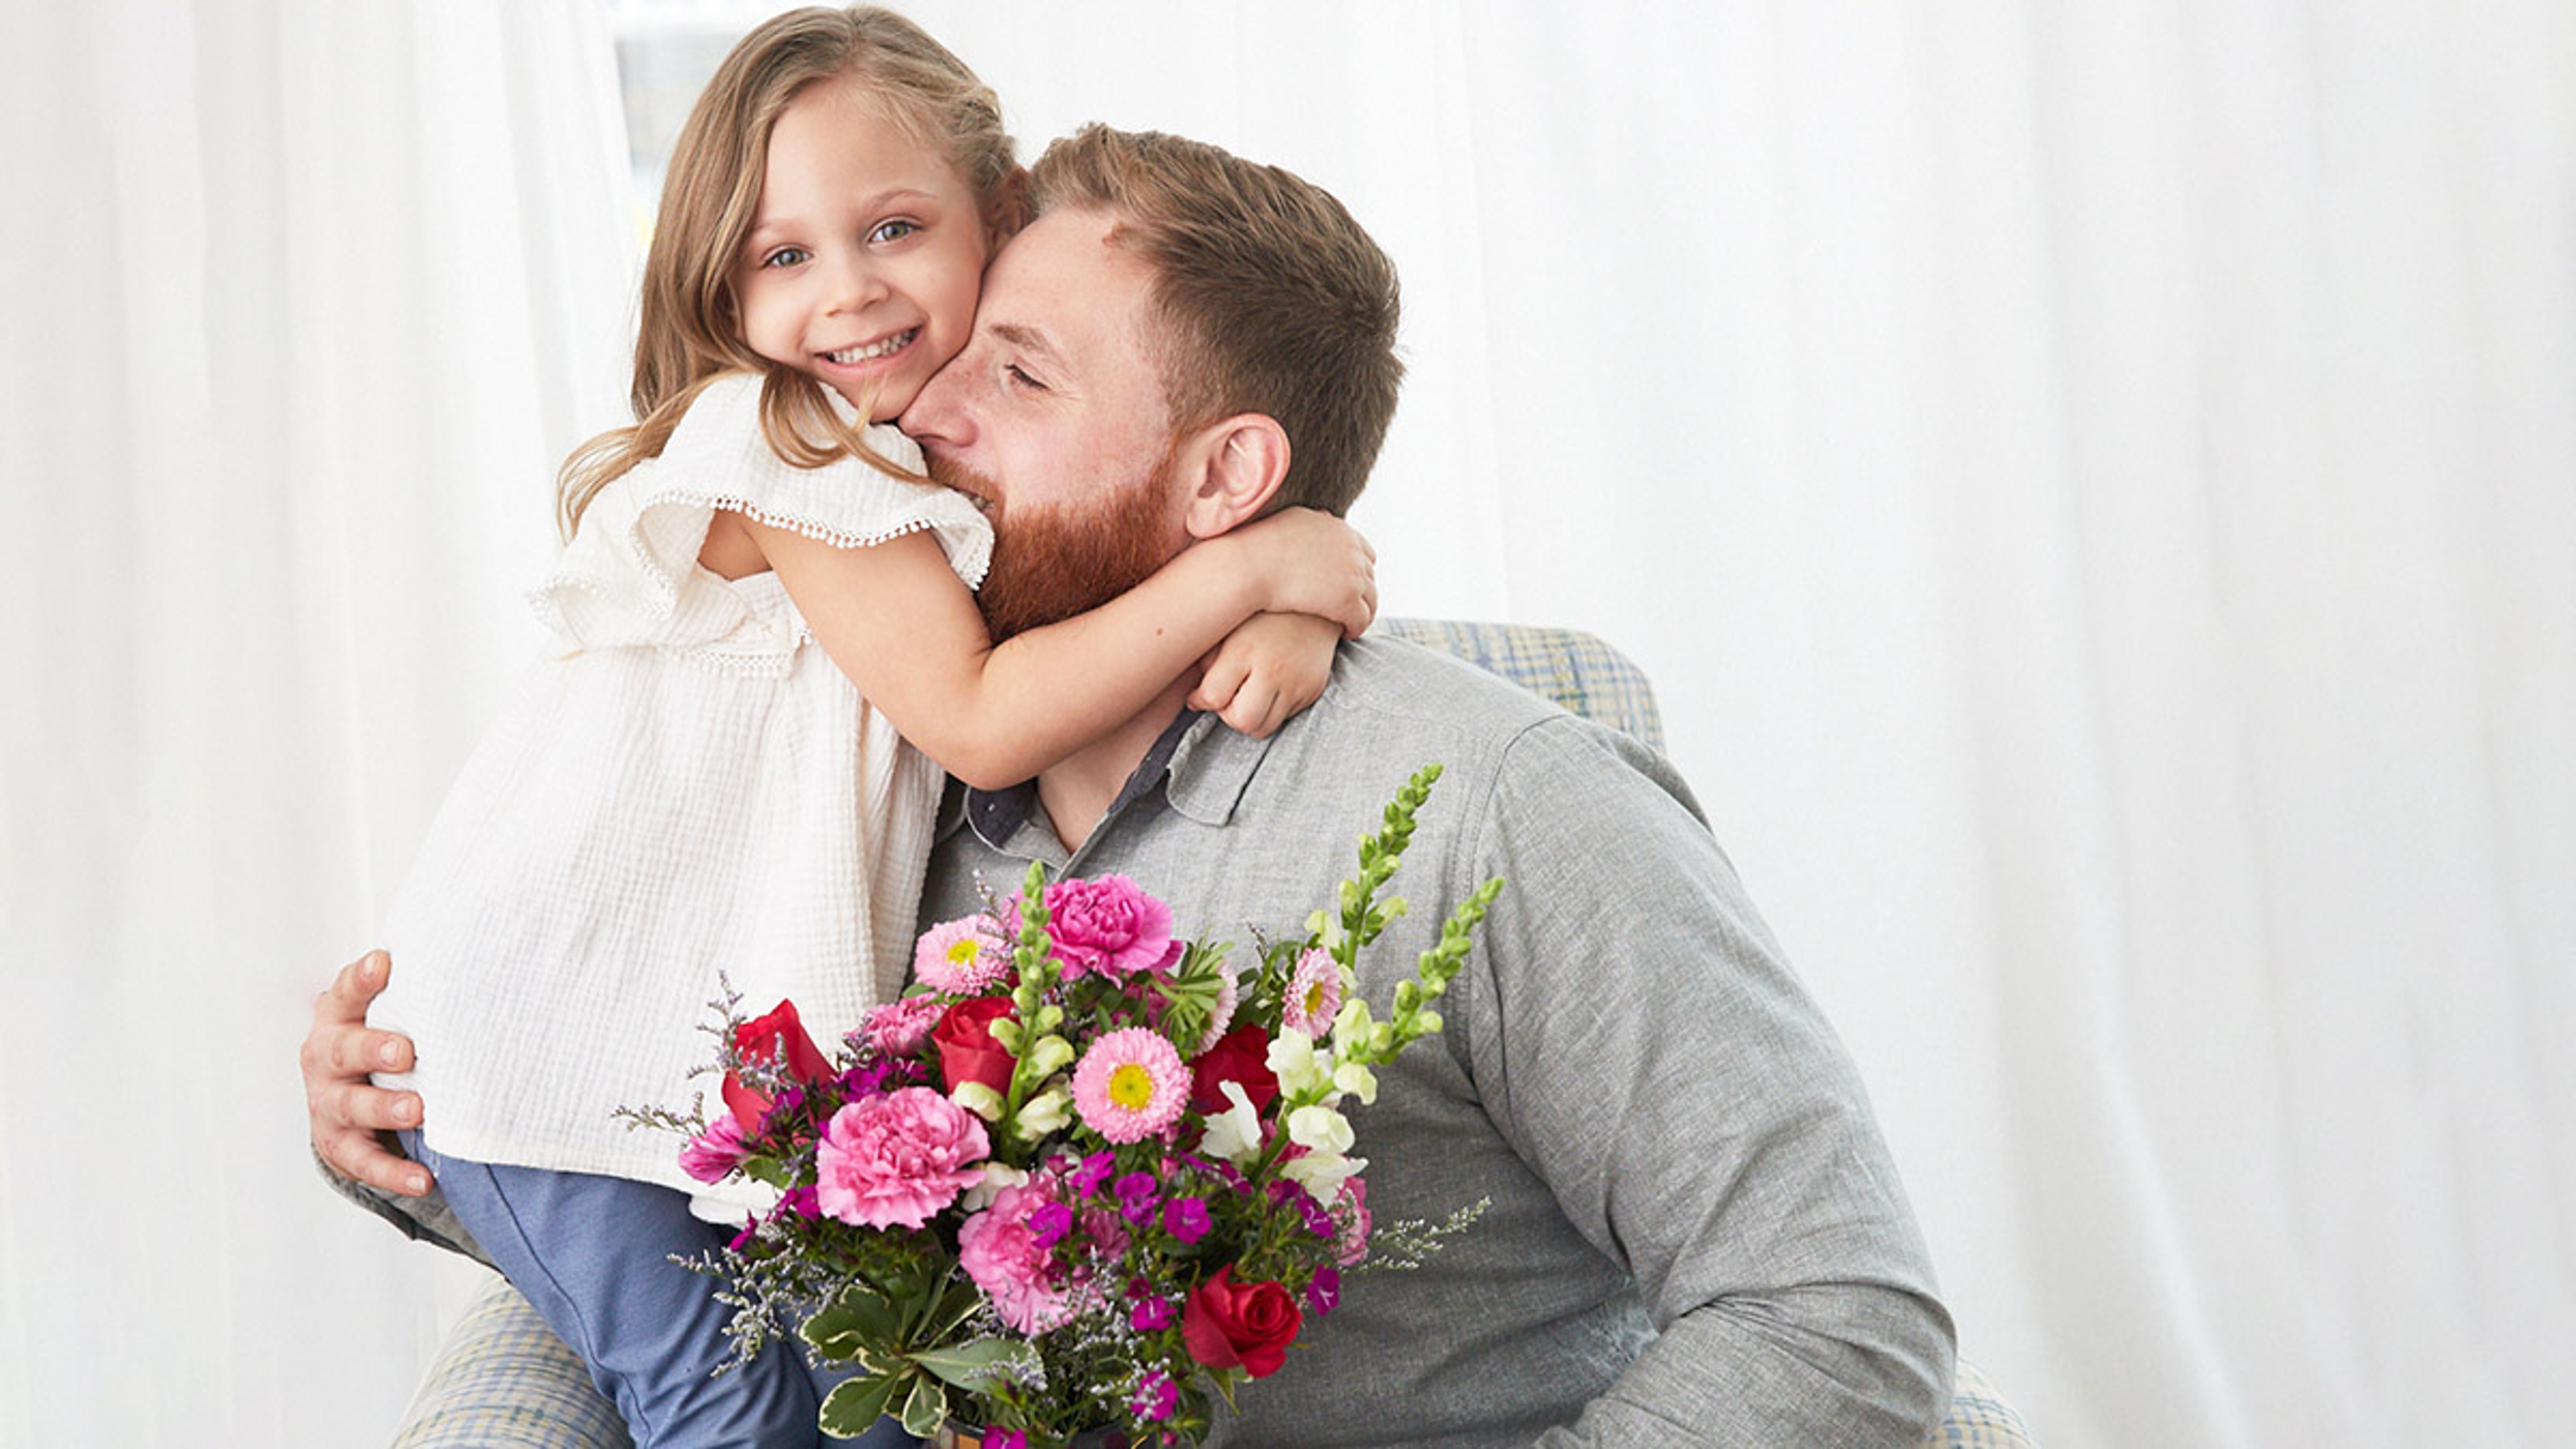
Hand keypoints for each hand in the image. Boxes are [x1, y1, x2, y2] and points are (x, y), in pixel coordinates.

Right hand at [302, 950, 434, 1196]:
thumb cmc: (382, 1041)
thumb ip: (418, 991)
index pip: (346, 992)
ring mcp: (328, 1103)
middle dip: (373, 1050)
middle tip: (406, 1051)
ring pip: (350, 1107)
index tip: (385, 962)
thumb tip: (480, 951)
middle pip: (342, 1050)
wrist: (349, 1096)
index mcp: (339, 1017)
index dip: (363, 979)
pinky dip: (395, 1172)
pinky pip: (366, 1162)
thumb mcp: (391, 1012)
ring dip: (383, 1108)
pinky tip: (423, 1178)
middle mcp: (326, 1057)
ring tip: (417, 1110)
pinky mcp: (340, 1145)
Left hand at [1188, 612, 1341, 735]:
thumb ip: (1207, 660)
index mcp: (1244, 650)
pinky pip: (1285, 717)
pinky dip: (1272, 708)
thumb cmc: (1261, 612)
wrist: (1312, 602)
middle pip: (1243, 722)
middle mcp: (1273, 670)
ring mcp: (1296, 683)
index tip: (1199, 694)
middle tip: (1228, 696)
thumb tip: (1196, 698)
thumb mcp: (1227, 626)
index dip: (1200, 699)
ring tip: (1248, 693)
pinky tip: (1269, 686)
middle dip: (1229, 715)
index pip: (1213, 697)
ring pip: (1264, 728)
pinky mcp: (1312, 690)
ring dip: (1250, 717)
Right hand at [1235, 508, 1375, 638]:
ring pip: (1371, 600)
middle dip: (1360, 592)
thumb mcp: (1292, 522)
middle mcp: (1351, 548)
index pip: (1364, 552)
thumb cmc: (1259, 548)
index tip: (1345, 586)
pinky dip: (1356, 627)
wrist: (1247, 568)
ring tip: (1348, 624)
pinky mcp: (1347, 600)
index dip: (1356, 571)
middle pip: (1369, 576)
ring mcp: (1352, 574)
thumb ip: (1313, 521)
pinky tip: (1344, 634)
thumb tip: (1324, 516)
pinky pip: (1362, 619)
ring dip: (1361, 612)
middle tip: (1349, 609)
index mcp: (1339, 529)